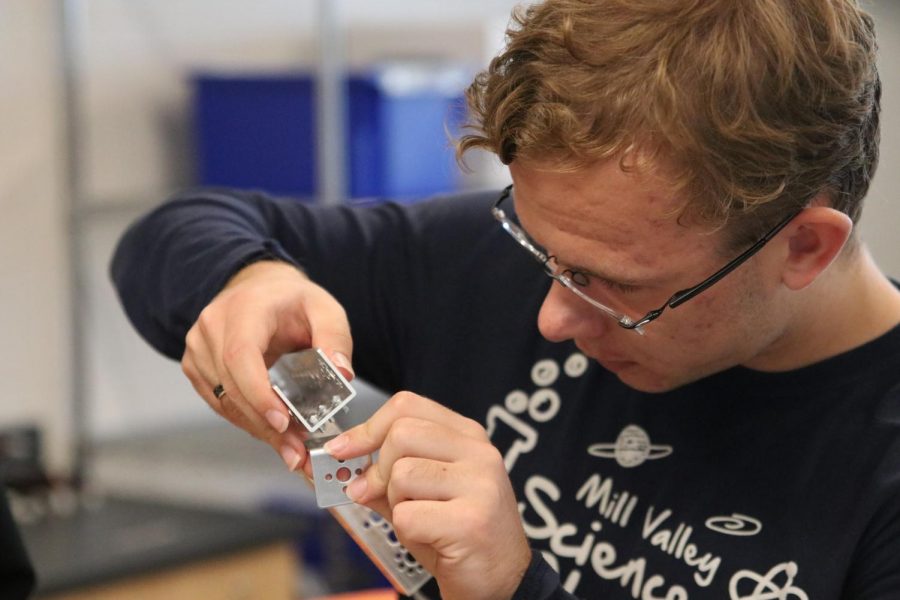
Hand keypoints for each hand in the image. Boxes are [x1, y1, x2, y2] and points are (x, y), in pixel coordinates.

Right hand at [181, 260, 353, 474]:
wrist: (261, 290)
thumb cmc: (293, 301)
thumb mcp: (325, 309)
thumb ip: (336, 338)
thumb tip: (342, 374)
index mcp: (243, 309)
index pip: (239, 355)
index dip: (257, 393)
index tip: (282, 422)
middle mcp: (212, 327)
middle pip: (232, 386)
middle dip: (265, 424)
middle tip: (298, 452)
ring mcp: (199, 348)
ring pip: (224, 402)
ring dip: (258, 429)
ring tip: (293, 450)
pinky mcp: (197, 367)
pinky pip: (220, 404)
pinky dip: (247, 422)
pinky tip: (273, 434)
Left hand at [325, 392, 531, 599]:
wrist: (502, 580)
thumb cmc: (462, 537)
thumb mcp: (424, 496)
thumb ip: (387, 478)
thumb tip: (346, 468)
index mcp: (468, 437)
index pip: (407, 405)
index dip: (368, 427)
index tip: (344, 448)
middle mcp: (479, 453)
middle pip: (400, 434)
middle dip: (378, 470)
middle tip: (379, 495)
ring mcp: (479, 484)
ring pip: (401, 474)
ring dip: (396, 504)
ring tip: (421, 521)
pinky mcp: (470, 521)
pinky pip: (406, 515)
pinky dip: (405, 531)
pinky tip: (430, 538)